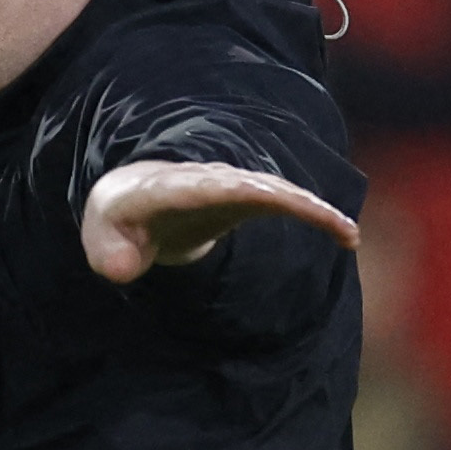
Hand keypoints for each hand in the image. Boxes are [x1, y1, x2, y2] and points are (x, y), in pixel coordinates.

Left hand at [81, 158, 361, 283]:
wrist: (133, 200)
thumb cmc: (117, 222)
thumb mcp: (102, 237)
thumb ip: (107, 252)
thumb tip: (119, 270)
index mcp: (169, 188)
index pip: (202, 187)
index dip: (229, 189)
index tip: (262, 194)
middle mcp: (207, 180)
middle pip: (252, 184)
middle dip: (286, 197)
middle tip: (324, 216)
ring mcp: (232, 186)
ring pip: (278, 191)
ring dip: (313, 208)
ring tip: (348, 232)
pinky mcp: (249, 198)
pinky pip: (288, 203)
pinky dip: (317, 215)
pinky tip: (348, 236)